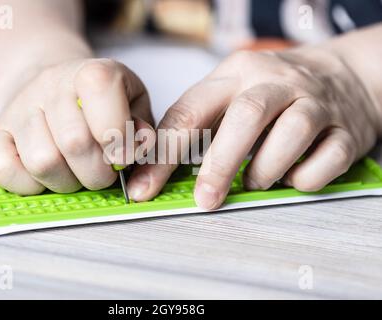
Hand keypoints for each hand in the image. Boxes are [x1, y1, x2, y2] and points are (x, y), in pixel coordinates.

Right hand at [0, 58, 154, 194]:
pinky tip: (48, 174)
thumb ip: (144, 132)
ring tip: (76, 171)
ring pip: (42, 163)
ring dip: (67, 181)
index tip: (122, 158)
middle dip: (98, 173)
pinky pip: (5, 171)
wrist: (55, 83)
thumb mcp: (134, 105)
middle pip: (75, 144)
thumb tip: (136, 155)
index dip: (119, 144)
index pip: (106, 111)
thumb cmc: (102, 102)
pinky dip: (30, 185)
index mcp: (92, 74)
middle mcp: (51, 85)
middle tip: (104, 173)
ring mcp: (18, 109)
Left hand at [127, 48, 381, 208]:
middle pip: (245, 117)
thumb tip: (160, 170)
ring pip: (292, 134)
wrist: (341, 74)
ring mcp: (316, 102)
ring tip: (253, 182)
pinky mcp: (346, 128)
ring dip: (266, 170)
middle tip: (205, 199)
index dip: (165, 153)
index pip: (191, 111)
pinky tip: (292, 177)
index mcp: (237, 72)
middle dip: (220, 165)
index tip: (147, 186)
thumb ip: (201, 124)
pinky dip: (305, 177)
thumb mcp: (232, 91)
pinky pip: (328, 158)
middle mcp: (277, 81)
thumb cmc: (273, 90)